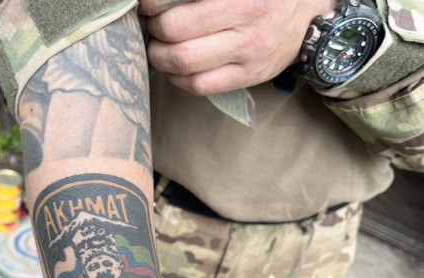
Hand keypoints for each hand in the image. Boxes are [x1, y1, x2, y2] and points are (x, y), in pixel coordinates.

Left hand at [140, 0, 335, 94]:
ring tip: (159, 48)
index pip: (180, 4)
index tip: (149, 5)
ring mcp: (249, 53)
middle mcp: (247, 21)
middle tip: (153, 26)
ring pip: (185, 63)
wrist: (310, 12)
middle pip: (175, 32)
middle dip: (154, 30)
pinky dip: (178, 78)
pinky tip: (176, 68)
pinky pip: (201, 86)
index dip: (152, 4)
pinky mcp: (249, 77)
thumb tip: (158, 2)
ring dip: (160, 57)